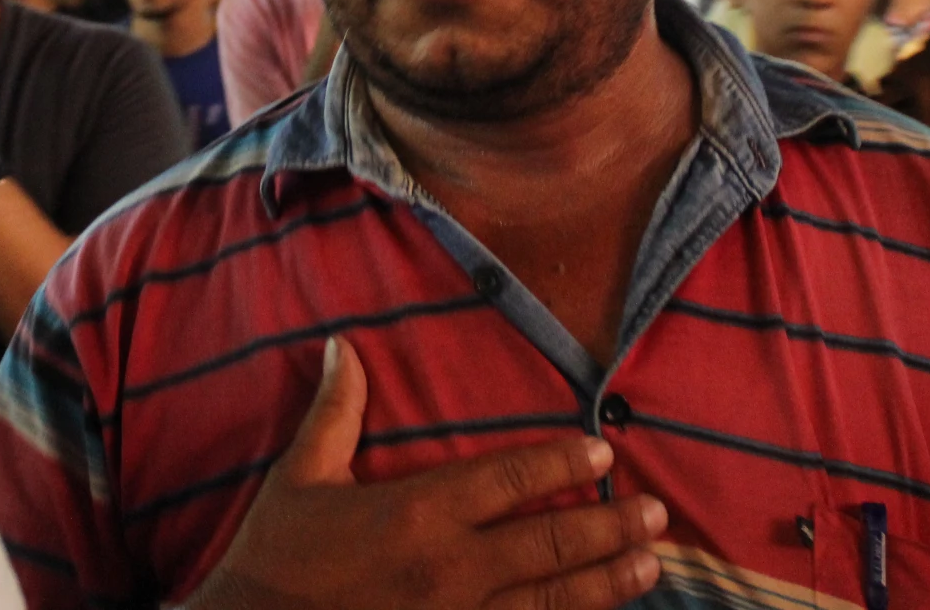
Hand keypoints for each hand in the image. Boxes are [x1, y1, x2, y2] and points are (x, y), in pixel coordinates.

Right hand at [192, 338, 665, 609]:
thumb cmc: (274, 559)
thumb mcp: (301, 477)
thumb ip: (335, 412)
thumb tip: (341, 345)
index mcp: (418, 512)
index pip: (509, 480)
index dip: (560, 464)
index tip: (600, 450)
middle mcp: (448, 569)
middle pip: (548, 545)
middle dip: (608, 527)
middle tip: (655, 513)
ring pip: (547, 603)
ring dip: (605, 584)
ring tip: (650, 565)